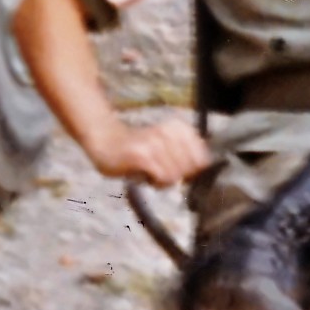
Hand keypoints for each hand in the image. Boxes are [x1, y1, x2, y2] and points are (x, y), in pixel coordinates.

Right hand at [86, 116, 211, 186]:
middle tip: (162, 172)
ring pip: (177, 174)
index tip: (177, 170)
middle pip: (191, 168)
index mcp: (179, 128)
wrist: (105, 140)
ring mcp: (156, 142)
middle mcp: (169, 131)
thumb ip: (187, 154)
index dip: (192, 171)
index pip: (203, 158)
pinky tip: (146, 176)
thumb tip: (205, 169)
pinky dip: (157, 182)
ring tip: (152, 173)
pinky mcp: (143, 155)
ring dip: (165, 180)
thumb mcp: (167, 146)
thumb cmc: (139, 149)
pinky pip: (163, 177)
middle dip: (179, 177)